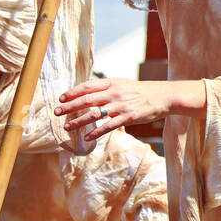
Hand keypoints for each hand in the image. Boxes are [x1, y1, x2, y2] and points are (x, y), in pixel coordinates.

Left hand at [56, 77, 206, 141]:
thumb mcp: (124, 84)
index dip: (73, 92)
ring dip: (78, 121)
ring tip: (67, 127)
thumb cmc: (142, 91)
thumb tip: (90, 92)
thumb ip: (107, 87)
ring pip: (94, 114)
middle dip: (69, 106)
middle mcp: (114, 93)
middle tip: (57, 112)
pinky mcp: (127, 117)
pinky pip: (108, 126)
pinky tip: (87, 136)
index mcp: (112, 83)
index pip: (87, 86)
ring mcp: (120, 106)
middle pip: (86, 99)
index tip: (61, 98)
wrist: (163, 96)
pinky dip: (96, 131)